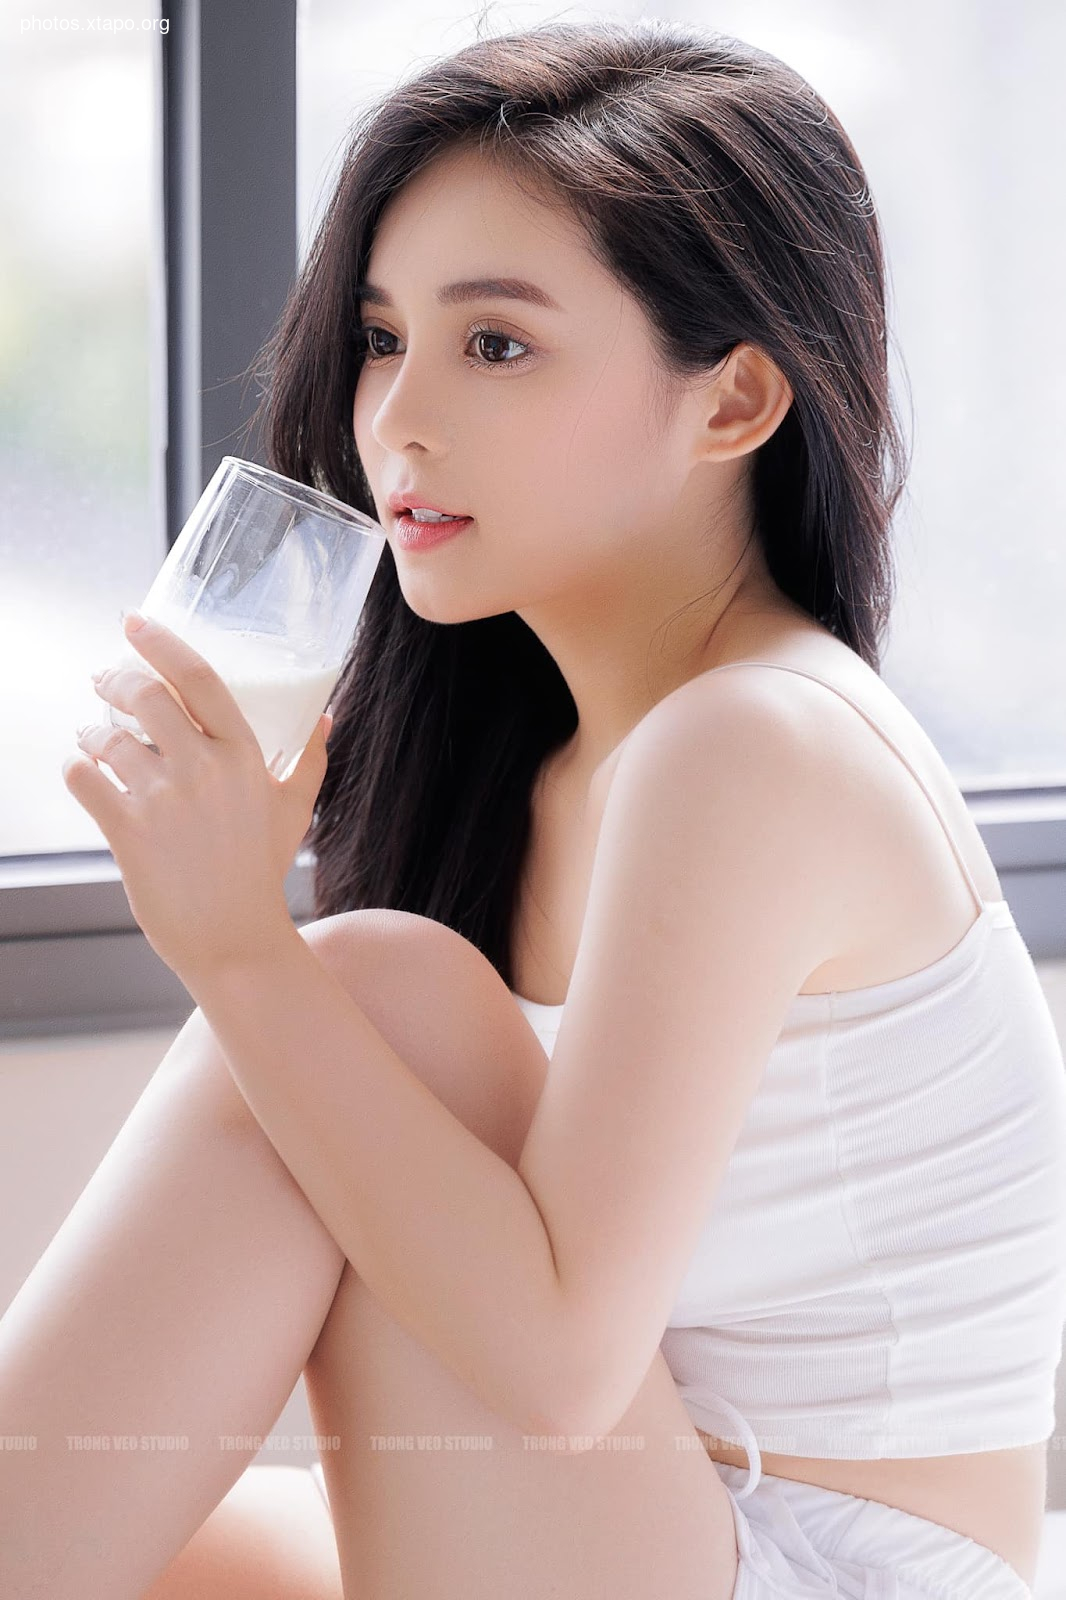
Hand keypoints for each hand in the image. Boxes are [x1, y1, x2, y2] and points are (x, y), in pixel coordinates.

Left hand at [63, 610, 331, 985]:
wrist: (234, 939)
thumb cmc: (262, 872)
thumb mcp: (294, 809)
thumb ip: (309, 759)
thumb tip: (325, 718)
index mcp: (244, 756)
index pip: (199, 678)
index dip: (161, 643)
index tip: (134, 624)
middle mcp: (205, 770)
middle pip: (146, 696)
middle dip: (115, 681)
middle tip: (104, 681)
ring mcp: (164, 801)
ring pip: (108, 738)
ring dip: (90, 730)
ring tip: (90, 736)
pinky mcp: (129, 832)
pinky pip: (83, 778)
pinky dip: (74, 767)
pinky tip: (80, 769)